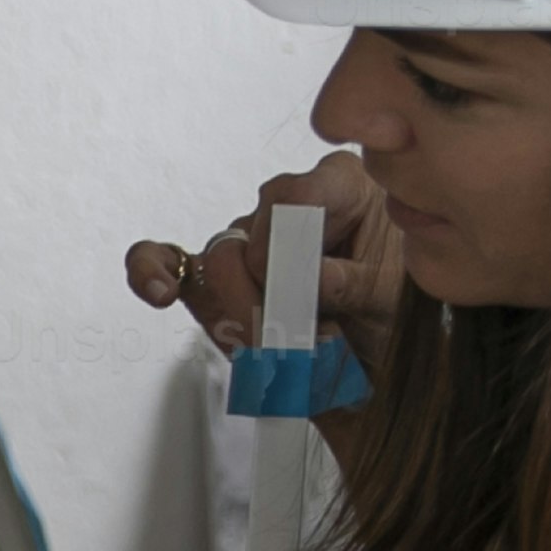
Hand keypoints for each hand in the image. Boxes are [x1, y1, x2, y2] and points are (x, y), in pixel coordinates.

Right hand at [122, 156, 405, 363]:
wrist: (384, 362)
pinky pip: (163, 259)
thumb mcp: (399, 297)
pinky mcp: (214, 279)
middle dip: (265, 293)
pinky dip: (152, 272)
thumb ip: (360, 283)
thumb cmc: (399, 314)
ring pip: (218, 262)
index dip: (288, 244)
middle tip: (295, 337)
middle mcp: (289, 208)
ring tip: (284, 348)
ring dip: (246, 315)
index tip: (304, 286)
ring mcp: (247, 243)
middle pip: (250, 232)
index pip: (295, 194)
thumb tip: (316, 278)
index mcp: (341, 189)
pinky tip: (160, 292)